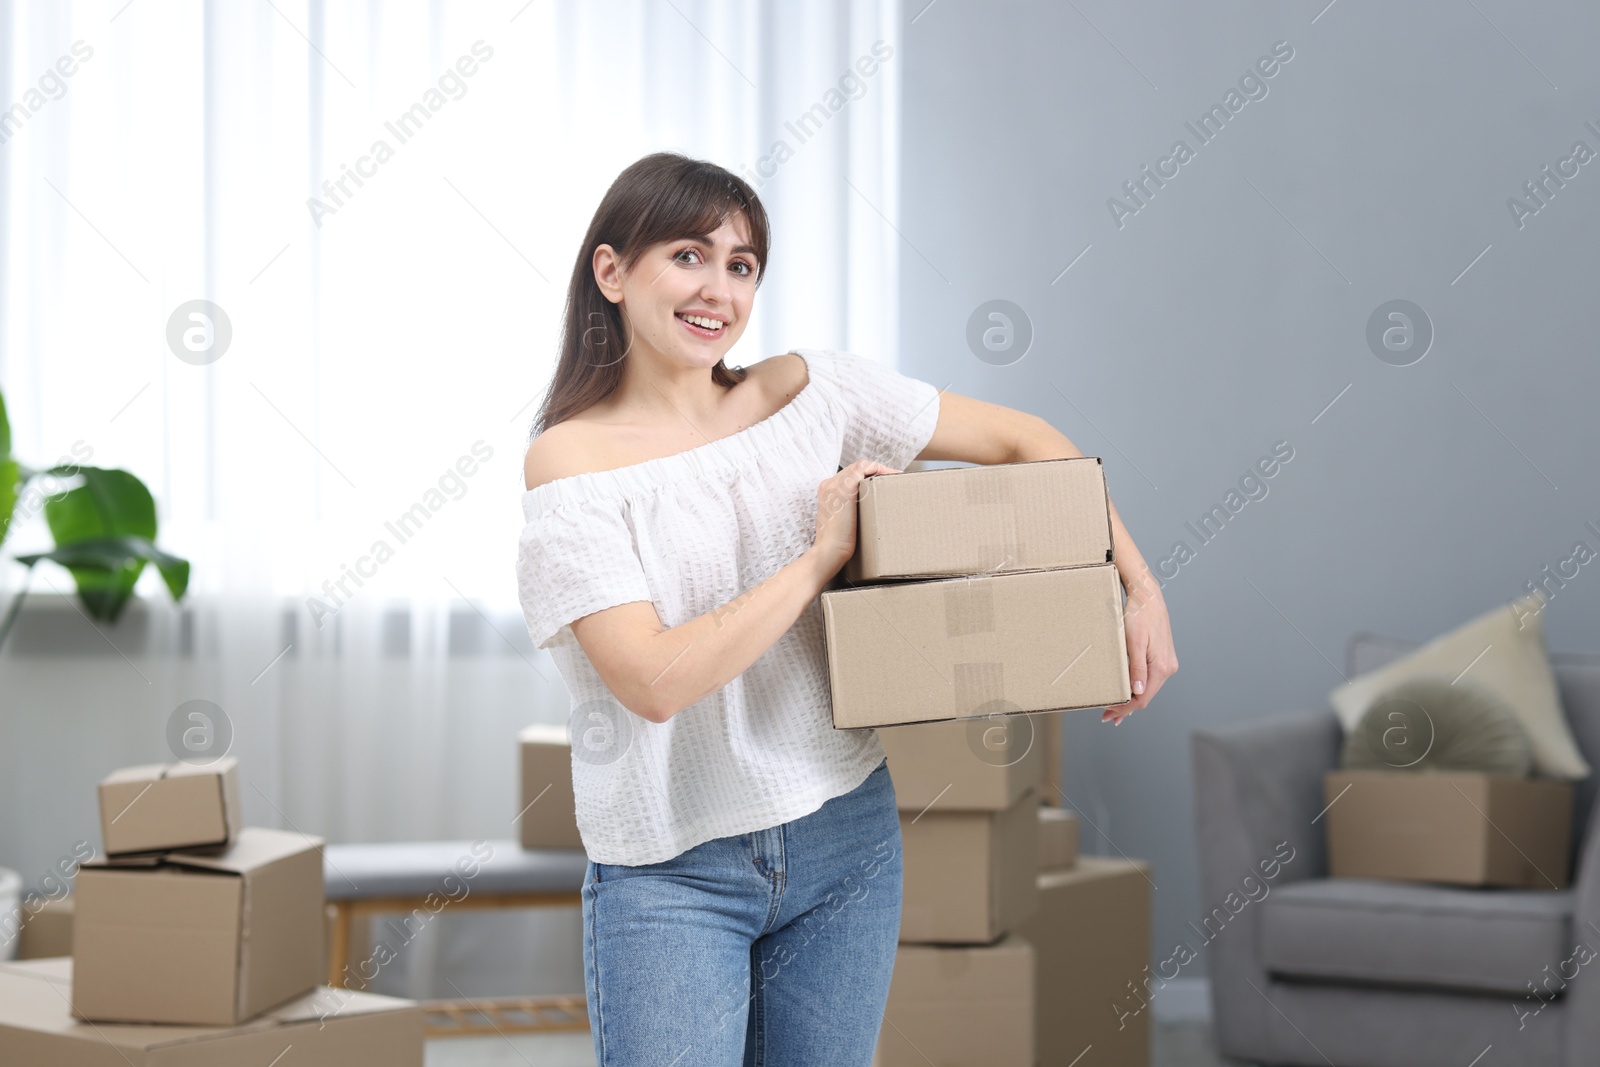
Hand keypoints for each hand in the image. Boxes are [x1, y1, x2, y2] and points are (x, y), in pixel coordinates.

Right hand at [811, 460, 899, 572]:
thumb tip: (869, 513)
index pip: (848, 475)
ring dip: (880, 470)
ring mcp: (836, 483)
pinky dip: (880, 469)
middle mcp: (829, 484)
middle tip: (893, 480)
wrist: (828, 552)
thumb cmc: (837, 545)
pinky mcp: (846, 487)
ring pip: (862, 466)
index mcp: (827, 491)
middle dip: (876, 472)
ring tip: (895, 478)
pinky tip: (892, 477)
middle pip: (856, 469)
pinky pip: (865, 467)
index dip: (867, 476)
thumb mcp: (841, 523)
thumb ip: (849, 513)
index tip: (882, 484)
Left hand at [1102, 572, 1176, 723]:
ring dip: (1132, 700)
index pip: (1143, 698)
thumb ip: (1137, 668)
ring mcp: (1167, 663)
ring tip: (1115, 709)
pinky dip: (1138, 689)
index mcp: (1162, 667)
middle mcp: (1168, 668)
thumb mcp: (1134, 642)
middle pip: (1146, 697)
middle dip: (1126, 708)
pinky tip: (1129, 693)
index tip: (1109, 714)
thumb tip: (1138, 692)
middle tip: (1108, 717)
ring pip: (1149, 689)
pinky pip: (1150, 679)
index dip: (1125, 709)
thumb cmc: (1138, 616)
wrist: (1148, 597)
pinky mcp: (1163, 657)